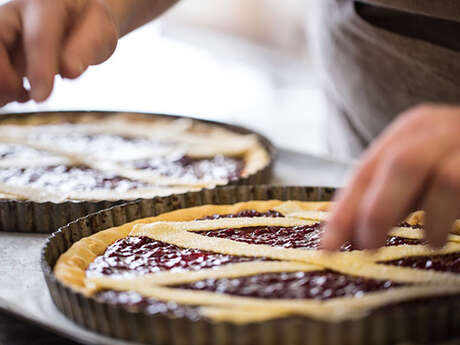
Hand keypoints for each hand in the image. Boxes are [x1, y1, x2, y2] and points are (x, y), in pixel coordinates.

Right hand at [0, 0, 118, 105]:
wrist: (80, 19)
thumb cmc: (90, 24)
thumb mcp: (100, 31)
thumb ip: (86, 48)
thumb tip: (69, 72)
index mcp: (45, 4)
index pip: (38, 38)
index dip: (39, 69)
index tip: (41, 97)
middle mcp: (15, 14)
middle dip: (2, 76)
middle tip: (24, 96)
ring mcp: (3, 31)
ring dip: (1, 85)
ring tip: (22, 96)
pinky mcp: (1, 50)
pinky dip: (2, 89)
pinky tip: (20, 94)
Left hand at [322, 104, 459, 249]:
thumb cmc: (454, 160)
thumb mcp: (417, 172)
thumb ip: (386, 196)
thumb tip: (347, 235)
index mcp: (411, 129)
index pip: (365, 170)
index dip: (344, 211)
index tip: (327, 247)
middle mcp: (441, 128)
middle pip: (403, 163)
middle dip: (379, 211)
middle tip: (369, 246)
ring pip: (445, 178)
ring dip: (429, 218)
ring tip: (429, 240)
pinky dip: (452, 218)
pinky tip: (444, 234)